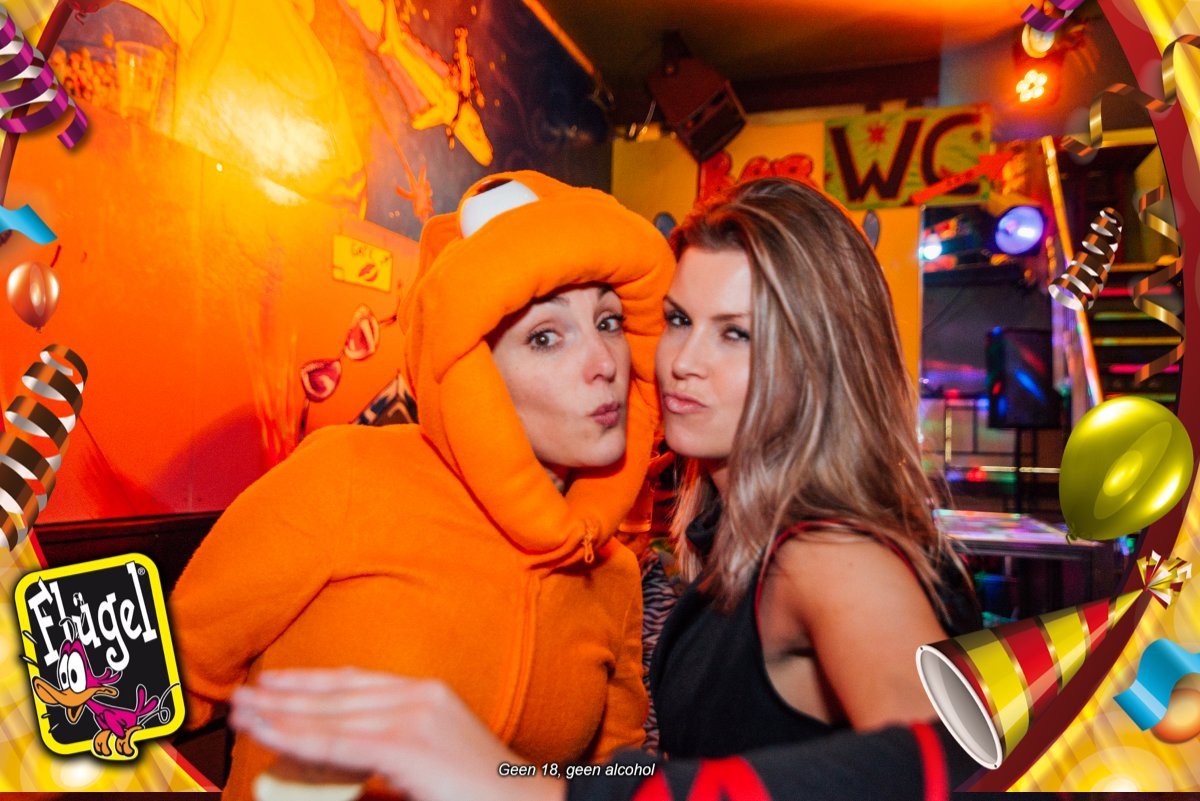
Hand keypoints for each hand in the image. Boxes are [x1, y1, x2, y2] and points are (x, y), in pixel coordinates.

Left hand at [231, 668, 565, 800]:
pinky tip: (269, 734)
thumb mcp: (431, 754)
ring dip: (279, 714)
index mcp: (427, 692)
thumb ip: (390, 745)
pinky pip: (338, 742)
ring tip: (244, 712)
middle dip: (284, 695)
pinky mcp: (408, 746)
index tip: (273, 683)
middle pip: (335, 694)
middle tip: (241, 696)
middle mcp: (419, 696)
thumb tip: (342, 751)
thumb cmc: (480, 789)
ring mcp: (414, 717)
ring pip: (330, 715)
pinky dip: (297, 737)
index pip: (354, 681)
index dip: (309, 681)